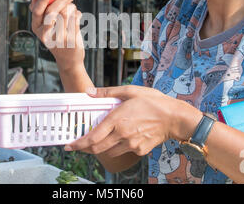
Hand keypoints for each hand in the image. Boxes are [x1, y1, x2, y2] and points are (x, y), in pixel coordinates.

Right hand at [29, 0, 84, 69]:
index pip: (37, 10)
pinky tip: (77, 15)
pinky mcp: (71, 39)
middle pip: (53, 11)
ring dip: (71, 7)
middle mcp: (46, 34)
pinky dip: (77, 14)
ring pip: (66, 13)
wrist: (68, 60)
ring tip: (73, 7)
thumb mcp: (45, 29)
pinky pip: (75, 19)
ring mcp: (58, 38)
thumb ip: (43, 14)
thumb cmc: (56, 39)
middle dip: (62, 0)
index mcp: (37, 28)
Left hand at [64, 85, 202, 157]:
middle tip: (77, 146)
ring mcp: (131, 144)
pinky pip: (123, 151)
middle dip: (84, 149)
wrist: (175, 118)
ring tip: (98, 141)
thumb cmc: (153, 102)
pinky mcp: (139, 150)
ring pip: (109, 151)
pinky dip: (117, 147)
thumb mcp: (130, 91)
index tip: (69, 145)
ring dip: (100, 148)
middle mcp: (122, 134)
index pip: (92, 137)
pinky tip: (120, 138)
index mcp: (117, 119)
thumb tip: (89, 92)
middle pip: (97, 148)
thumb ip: (108, 92)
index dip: (78, 144)